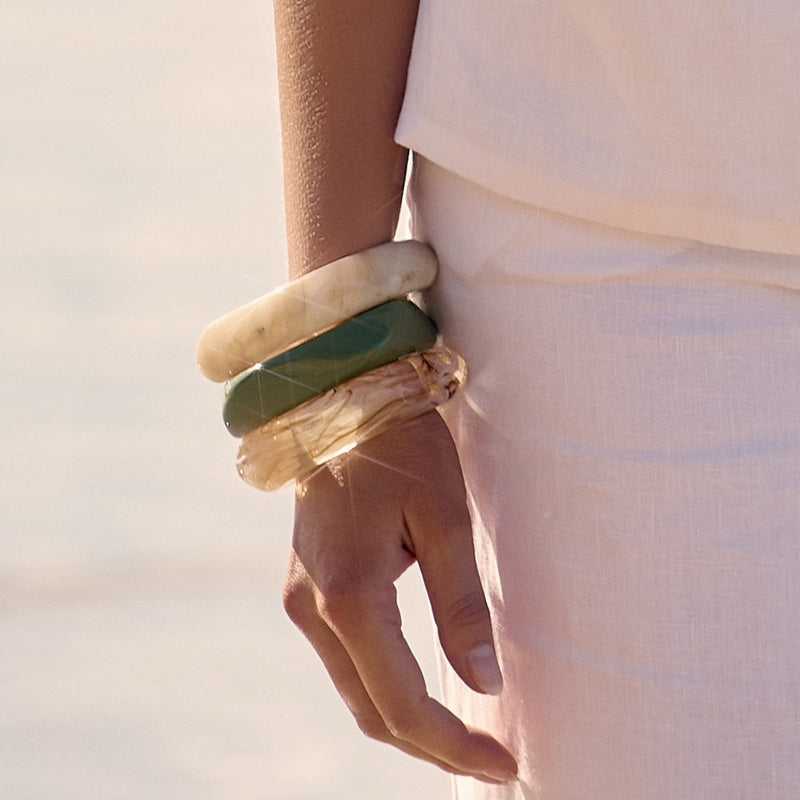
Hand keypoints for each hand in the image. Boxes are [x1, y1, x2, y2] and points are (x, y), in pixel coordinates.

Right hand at [283, 410, 517, 782]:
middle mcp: (314, 609)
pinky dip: (384, 688)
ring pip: (355, 692)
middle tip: (490, 759)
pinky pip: (345, 661)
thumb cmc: (404, 450)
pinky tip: (421, 687)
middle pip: (373, 712)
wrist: (344, 403)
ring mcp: (302, 600)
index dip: (455, 745)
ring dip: (407, 720)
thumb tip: (484, 685)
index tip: (505, 764)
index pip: (404, 704)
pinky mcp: (304, 588)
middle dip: (432, 746)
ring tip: (463, 735)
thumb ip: (462, 607)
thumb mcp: (446, 520)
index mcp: (351, 595)